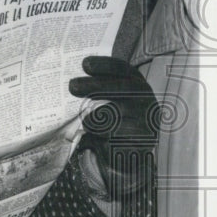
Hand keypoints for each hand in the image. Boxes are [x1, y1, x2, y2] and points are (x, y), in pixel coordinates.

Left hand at [69, 55, 158, 194]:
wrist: (129, 152)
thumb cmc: (115, 119)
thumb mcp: (112, 99)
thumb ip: (99, 87)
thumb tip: (71, 76)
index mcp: (138, 86)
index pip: (124, 70)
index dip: (105, 65)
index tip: (85, 64)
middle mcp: (145, 100)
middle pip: (121, 88)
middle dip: (94, 85)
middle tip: (72, 85)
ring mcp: (145, 120)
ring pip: (113, 113)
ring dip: (93, 117)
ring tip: (87, 121)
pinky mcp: (138, 140)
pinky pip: (111, 133)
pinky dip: (98, 133)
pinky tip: (96, 135)